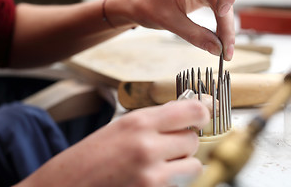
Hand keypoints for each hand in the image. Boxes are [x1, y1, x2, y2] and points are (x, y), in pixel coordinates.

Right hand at [17, 100, 209, 186]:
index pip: (192, 111)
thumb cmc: (88, 158)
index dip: (202, 112)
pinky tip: (151, 178)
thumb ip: (153, 121)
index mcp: (138, 123)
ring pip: (193, 166)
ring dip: (182, 164)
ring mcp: (152, 176)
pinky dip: (172, 182)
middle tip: (170, 144)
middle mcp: (147, 146)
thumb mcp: (119, 128)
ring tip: (161, 164)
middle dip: (185, 142)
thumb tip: (184, 115)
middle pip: (194, 140)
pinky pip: (178, 185)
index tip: (203, 114)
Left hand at [128, 0, 237, 59]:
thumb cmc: (147, 5)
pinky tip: (219, 41)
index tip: (223, 11)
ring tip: (224, 50)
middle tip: (226, 46)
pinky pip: (217, 10)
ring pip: (224, 4)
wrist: (137, 6)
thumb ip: (194, 35)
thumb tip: (217, 49)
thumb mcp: (169, 21)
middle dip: (228, 21)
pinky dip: (220, 26)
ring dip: (226, 27)